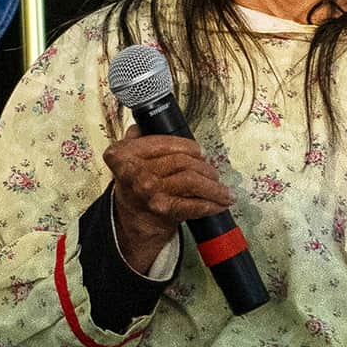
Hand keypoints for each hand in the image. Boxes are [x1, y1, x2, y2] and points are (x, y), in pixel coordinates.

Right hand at [103, 132, 237, 273]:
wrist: (131, 222)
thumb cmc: (134, 188)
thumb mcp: (126, 160)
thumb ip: (135, 139)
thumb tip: (144, 124)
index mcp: (124, 155)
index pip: (166, 143)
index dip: (190, 146)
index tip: (201, 152)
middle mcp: (135, 173)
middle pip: (183, 162)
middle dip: (205, 167)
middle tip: (213, 173)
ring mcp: (150, 192)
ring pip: (193, 180)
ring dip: (214, 186)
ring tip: (222, 189)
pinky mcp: (164, 210)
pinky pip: (196, 203)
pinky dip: (213, 204)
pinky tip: (221, 203)